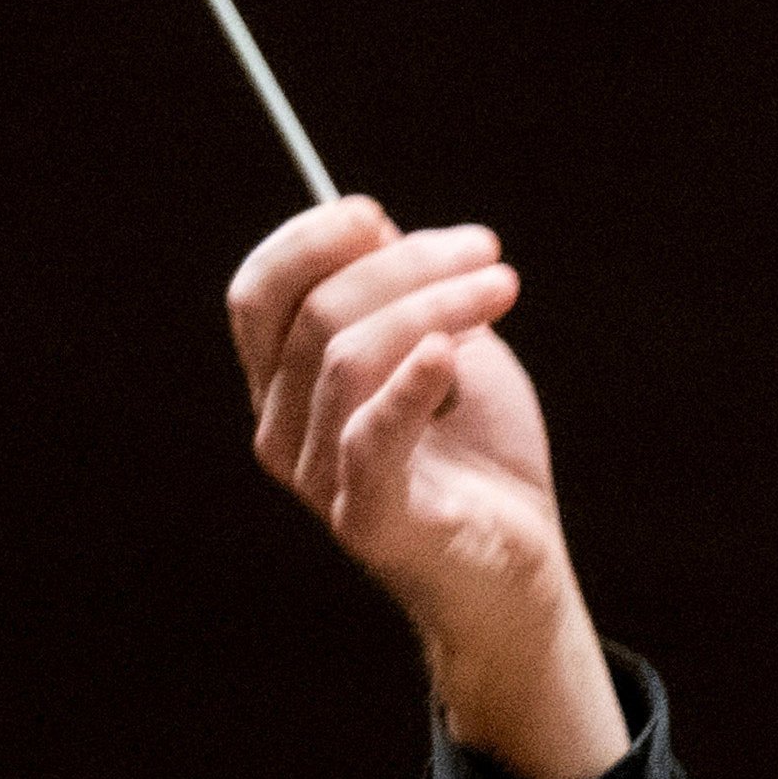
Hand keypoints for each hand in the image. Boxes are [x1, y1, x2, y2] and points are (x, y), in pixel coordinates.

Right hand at [222, 195, 626, 778]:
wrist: (517, 564)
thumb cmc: (477, 452)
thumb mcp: (445, 348)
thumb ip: (402, 294)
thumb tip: (370, 226)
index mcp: (284, 384)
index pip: (259, 293)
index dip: (311, 240)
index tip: (380, 214)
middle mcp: (281, 429)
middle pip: (313, 313)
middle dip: (402, 264)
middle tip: (487, 252)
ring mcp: (315, 478)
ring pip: (348, 358)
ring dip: (436, 306)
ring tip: (504, 288)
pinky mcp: (365, 519)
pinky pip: (369, 438)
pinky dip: (409, 386)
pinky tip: (453, 353)